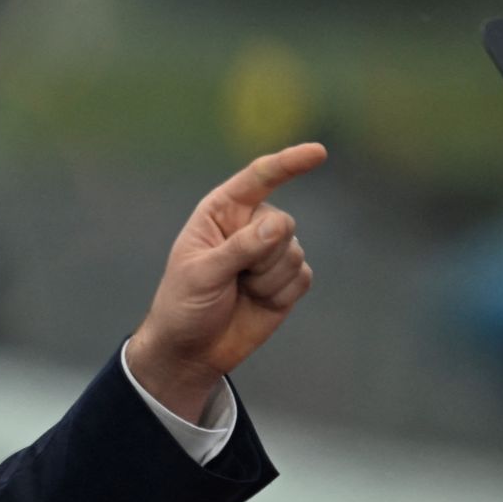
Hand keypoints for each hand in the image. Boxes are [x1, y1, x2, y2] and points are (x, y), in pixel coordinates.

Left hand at [125, 142, 326, 422]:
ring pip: (295, 252)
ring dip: (268, 279)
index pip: (257, 179)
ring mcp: (271, 252)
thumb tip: (280, 224)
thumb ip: (240, 248)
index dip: (288, 164)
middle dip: (262, 256)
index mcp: (221, 212)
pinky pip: (303, 277)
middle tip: (231, 278)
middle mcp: (249, 226)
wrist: (192, 348)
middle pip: (282, 224)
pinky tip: (258, 302)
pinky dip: (281, 294)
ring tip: (240, 291)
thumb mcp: (202, 274)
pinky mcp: (287, 279)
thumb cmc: (184, 304)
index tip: (318, 153)